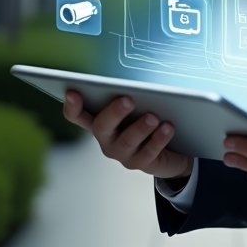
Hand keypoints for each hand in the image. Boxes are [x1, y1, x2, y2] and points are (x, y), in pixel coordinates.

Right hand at [62, 91, 192, 181]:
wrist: (173, 148)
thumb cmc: (150, 118)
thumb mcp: (140, 104)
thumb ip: (135, 94)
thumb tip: (142, 83)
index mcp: (102, 120)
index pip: (79, 115)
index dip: (72, 107)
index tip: (72, 92)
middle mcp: (107, 138)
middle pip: (102, 127)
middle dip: (114, 113)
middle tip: (128, 100)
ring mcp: (122, 153)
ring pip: (127, 142)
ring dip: (140, 128)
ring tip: (153, 117)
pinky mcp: (141, 163)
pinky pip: (148, 153)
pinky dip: (159, 139)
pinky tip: (168, 128)